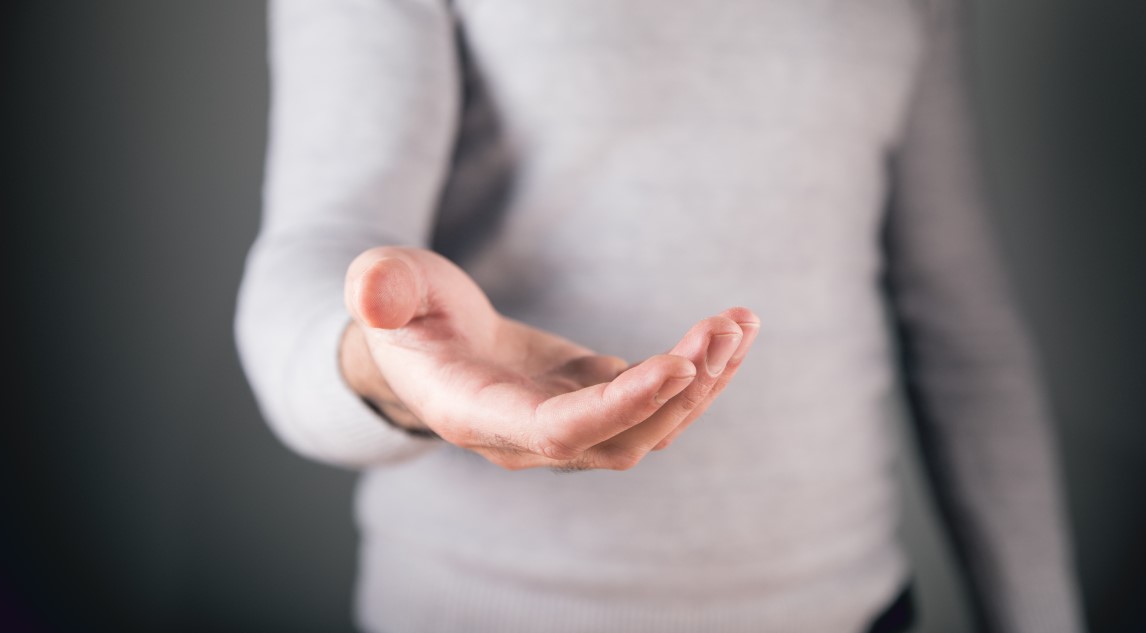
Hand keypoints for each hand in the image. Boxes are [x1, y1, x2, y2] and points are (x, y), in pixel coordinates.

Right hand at [341, 246, 759, 470]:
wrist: (423, 343)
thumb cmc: (402, 312)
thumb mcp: (385, 287)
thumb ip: (379, 288)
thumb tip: (373, 293)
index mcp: (477, 414)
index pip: (557, 430)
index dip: (620, 405)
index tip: (678, 365)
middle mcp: (528, 438)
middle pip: (620, 439)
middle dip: (680, 391)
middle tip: (723, 329)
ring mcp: (568, 427)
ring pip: (649, 431)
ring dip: (702, 385)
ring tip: (739, 324)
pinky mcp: (595, 403)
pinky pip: (657, 406)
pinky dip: (699, 375)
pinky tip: (731, 333)